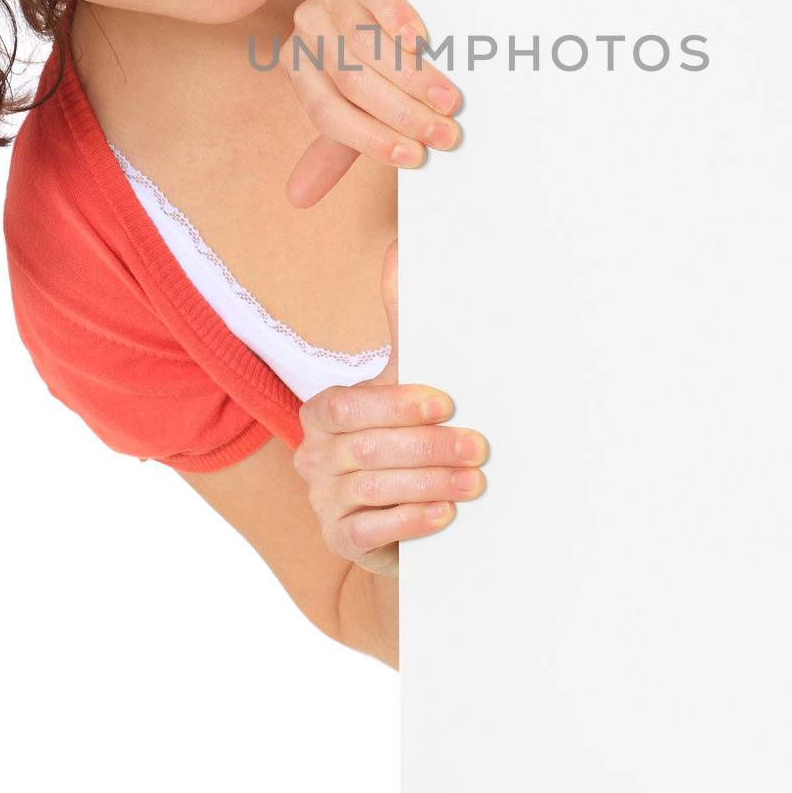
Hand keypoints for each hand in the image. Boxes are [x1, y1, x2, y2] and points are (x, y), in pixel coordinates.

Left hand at [284, 0, 464, 207]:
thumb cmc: (401, 34)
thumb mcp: (375, 89)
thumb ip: (344, 138)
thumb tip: (296, 199)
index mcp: (306, 62)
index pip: (327, 112)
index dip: (370, 138)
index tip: (416, 158)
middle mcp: (308, 23)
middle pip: (348, 79)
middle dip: (399, 112)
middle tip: (446, 131)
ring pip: (359, 38)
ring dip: (407, 74)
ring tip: (448, 96)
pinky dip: (391, 14)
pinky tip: (419, 37)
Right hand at [292, 238, 487, 575]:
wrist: (406, 512)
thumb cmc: (408, 437)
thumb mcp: (405, 380)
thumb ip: (399, 320)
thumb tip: (400, 252)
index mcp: (323, 413)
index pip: (345, 405)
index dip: (394, 404)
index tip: (445, 403)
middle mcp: (313, 455)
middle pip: (363, 448)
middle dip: (427, 447)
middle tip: (478, 448)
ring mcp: (323, 500)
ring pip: (370, 489)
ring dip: (429, 484)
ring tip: (474, 482)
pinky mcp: (340, 539)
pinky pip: (367, 531)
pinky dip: (409, 521)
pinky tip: (445, 514)